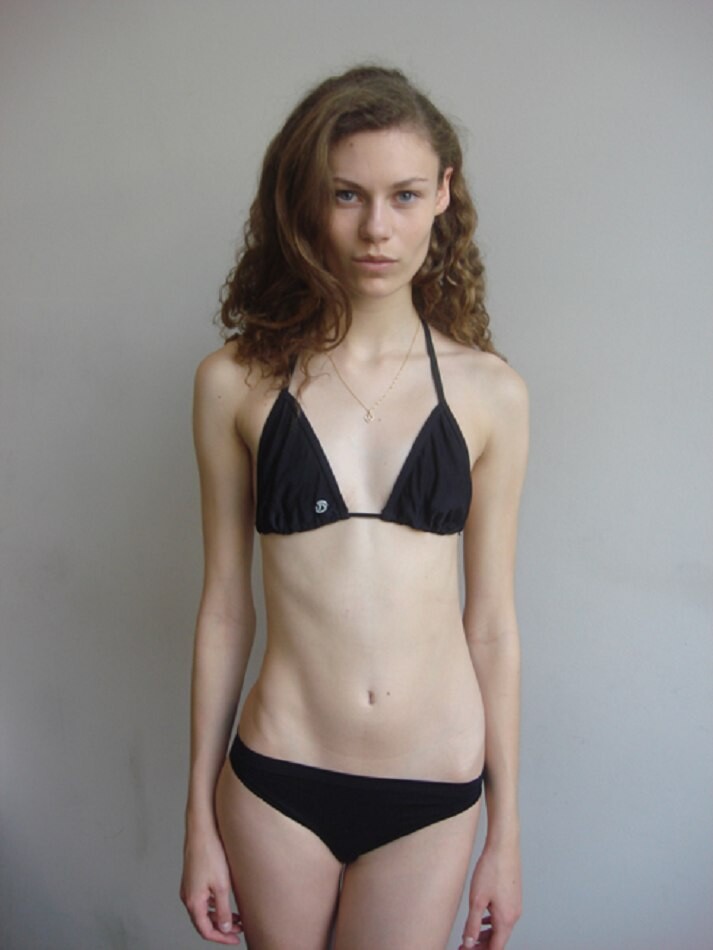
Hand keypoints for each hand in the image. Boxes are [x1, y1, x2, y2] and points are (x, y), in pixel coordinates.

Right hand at [180, 827, 242, 943]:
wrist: (202, 829)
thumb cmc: (210, 852)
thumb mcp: (222, 885)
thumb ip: (223, 910)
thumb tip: (225, 927)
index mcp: (193, 902)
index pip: (206, 930)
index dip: (222, 938)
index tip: (235, 939)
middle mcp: (187, 897)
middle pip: (203, 922)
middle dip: (222, 928)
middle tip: (239, 930)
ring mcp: (188, 887)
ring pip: (203, 911)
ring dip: (219, 916)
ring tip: (237, 917)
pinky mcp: (192, 878)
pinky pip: (202, 900)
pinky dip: (214, 905)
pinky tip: (225, 901)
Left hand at [459, 842, 521, 948]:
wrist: (503, 846)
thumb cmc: (492, 869)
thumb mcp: (477, 900)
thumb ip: (472, 925)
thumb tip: (468, 943)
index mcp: (506, 919)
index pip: (495, 948)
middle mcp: (514, 915)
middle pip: (498, 940)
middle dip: (482, 946)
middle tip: (465, 947)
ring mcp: (515, 905)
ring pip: (500, 928)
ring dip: (486, 935)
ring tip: (470, 937)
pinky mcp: (512, 896)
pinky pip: (502, 917)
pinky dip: (491, 923)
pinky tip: (482, 919)